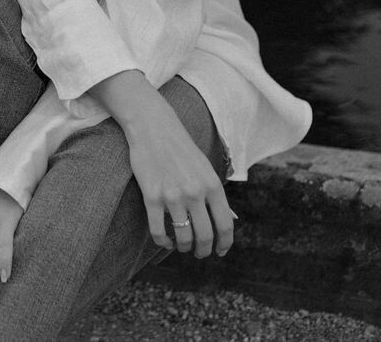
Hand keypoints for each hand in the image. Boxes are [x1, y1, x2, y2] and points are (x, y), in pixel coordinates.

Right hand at [123, 92, 233, 258]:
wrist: (153, 127)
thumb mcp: (205, 167)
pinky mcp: (151, 196)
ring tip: (182, 246)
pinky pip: (158, 231)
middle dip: (203, 250)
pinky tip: (165, 240)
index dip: (224, 244)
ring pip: (183, 236)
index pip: (225, 225)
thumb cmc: (180, 147)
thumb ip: (215, 194)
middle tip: (199, 253)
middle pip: (205, 236)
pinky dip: (163, 242)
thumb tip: (229, 221)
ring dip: (184, 247)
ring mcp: (172, 195)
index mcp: (212, 184)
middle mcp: (194, 192)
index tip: (220, 252)